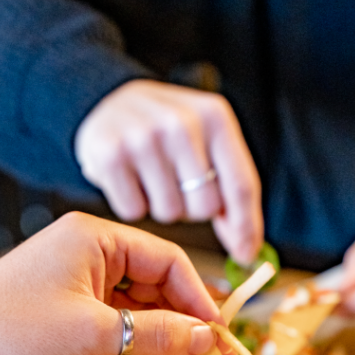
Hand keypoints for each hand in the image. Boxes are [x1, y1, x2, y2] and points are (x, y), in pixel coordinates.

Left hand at [0, 212, 230, 354]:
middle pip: (153, 278)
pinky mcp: (60, 303)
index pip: (169, 259)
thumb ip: (159, 334)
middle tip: (207, 354)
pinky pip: (110, 314)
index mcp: (95, 237)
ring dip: (156, 329)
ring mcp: (71, 276)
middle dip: (181, 315)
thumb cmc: (18, 335)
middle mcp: (85, 248)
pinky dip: (129, 336)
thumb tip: (209, 338)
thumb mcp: (97, 336)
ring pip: (133, 299)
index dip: (200, 298)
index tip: (221, 335)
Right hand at [75, 79, 263, 264]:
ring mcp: (143, 137)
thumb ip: (231, 190)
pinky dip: (132, 204)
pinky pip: (134, 211)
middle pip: (206, 207)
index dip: (245, 226)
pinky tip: (128, 177)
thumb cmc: (166, 131)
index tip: (246, 255)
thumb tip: (246, 250)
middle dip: (193, 208)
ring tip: (150, 177)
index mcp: (214, 116)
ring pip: (170, 213)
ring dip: (162, 206)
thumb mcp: (206, 142)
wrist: (107, 100)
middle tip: (177, 185)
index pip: (241, 185)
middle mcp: (181, 122)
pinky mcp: (110, 155)